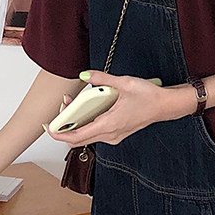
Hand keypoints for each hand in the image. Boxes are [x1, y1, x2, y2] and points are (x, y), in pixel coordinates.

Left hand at [43, 71, 191, 147]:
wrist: (166, 106)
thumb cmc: (148, 97)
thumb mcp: (123, 83)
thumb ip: (101, 79)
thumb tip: (84, 75)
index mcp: (109, 125)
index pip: (76, 136)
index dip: (59, 133)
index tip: (48, 127)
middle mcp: (110, 135)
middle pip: (78, 139)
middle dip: (65, 127)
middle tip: (62, 109)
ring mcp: (114, 136)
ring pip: (87, 136)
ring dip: (76, 124)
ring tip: (74, 105)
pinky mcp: (117, 133)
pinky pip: (95, 133)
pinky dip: (87, 123)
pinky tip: (88, 109)